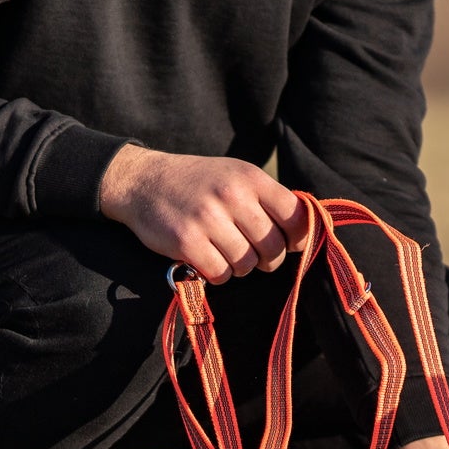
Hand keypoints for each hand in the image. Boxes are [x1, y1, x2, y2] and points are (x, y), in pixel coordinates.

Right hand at [98, 144, 305, 283]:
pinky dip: (217, 273)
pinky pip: (220, 274)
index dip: (298, 237)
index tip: (291, 244)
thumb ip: (268, 198)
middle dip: (268, 259)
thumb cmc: (199, 183)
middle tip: (255, 254)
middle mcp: (232, 196)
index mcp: (250, 178)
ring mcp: (208, 219)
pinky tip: (208, 259)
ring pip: (248, 265)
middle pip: (274, 247)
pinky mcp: (186, 241)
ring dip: (240, 267)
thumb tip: (305, 231)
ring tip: (226, 252)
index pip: (295, 215)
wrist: (143, 181)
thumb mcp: (236, 175)